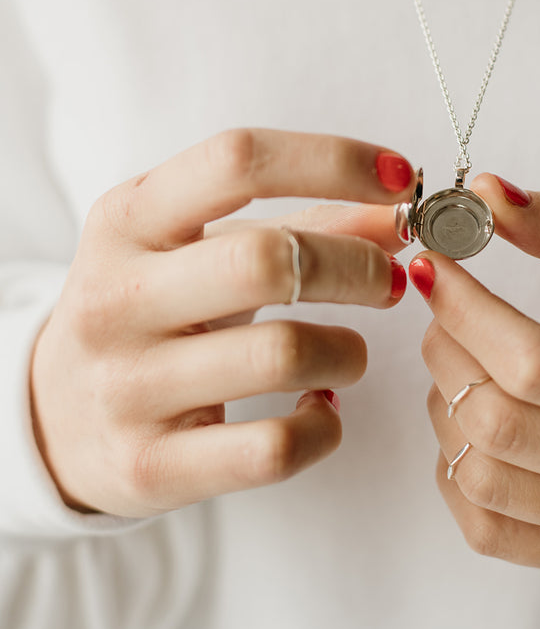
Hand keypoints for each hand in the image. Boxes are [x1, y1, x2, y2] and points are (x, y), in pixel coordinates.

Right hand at [30, 129, 414, 517]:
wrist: (53, 417)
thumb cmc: (150, 312)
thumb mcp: (202, 248)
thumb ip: (303, 223)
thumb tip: (398, 213)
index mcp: (127, 221)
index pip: (237, 162)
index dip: (333, 161)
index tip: (397, 177)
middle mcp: (118, 297)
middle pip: (268, 260)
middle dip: (357, 266)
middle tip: (389, 279)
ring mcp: (128, 386)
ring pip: (283, 354)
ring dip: (348, 351)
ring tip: (347, 353)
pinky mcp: (149, 467)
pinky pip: (274, 449)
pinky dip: (324, 427)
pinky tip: (319, 408)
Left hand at [411, 177, 539, 577]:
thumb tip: (485, 193)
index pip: (535, 362)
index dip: (465, 307)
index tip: (434, 264)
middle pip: (498, 422)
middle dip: (446, 350)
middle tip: (442, 308)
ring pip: (479, 476)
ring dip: (445, 406)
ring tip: (460, 364)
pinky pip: (485, 527)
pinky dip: (456, 468)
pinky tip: (472, 423)